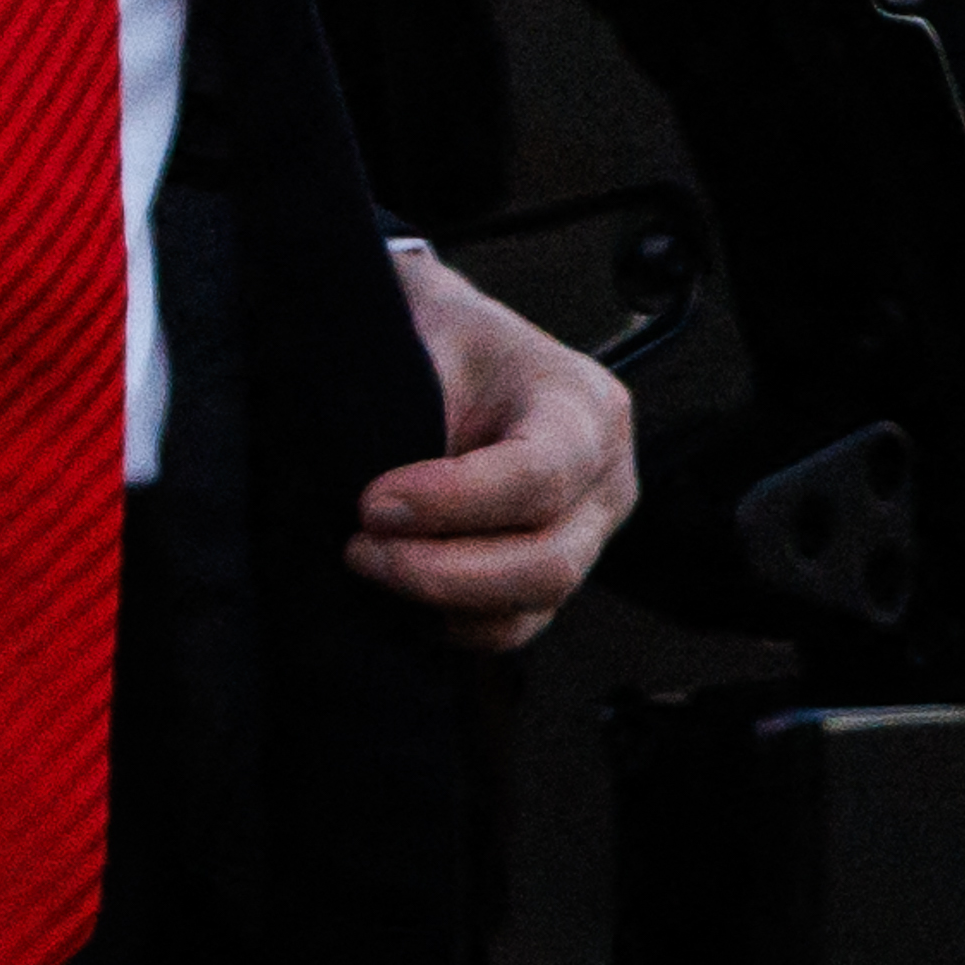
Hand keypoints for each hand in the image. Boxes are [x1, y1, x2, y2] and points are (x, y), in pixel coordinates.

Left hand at [348, 246, 639, 649]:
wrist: (455, 346)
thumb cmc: (439, 340)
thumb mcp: (429, 339)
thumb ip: (409, 407)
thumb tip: (364, 495)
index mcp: (585, 405)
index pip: (538, 474)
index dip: (453, 502)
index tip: (371, 504)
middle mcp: (606, 479)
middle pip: (549, 561)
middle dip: (442, 572)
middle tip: (359, 549)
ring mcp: (589, 535)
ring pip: (534, 604)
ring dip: (441, 602)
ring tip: (367, 564)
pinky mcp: (555, 574)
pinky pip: (516, 625)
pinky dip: (453, 624)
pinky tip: (395, 597)